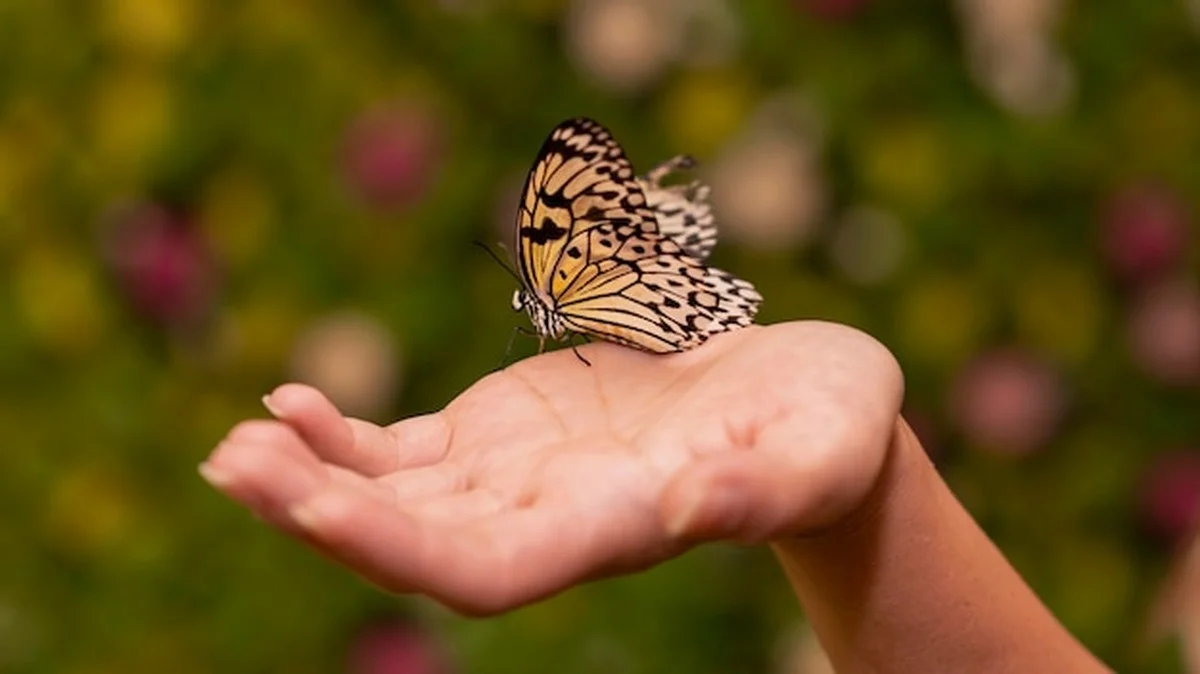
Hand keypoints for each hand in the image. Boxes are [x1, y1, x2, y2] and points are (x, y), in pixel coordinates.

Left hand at [201, 321, 902, 614]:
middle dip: (322, 512)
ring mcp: (518, 477)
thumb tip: (686, 513)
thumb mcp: (821, 446)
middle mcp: (550, 518)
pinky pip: (407, 451)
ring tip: (235, 446)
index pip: (490, 570)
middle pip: (417, 541)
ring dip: (311, 477)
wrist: (803, 407)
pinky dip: (345, 436)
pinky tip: (290, 403)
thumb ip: (763, 488)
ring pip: (396, 496)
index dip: (401, 547)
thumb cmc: (829, 428)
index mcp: (614, 529)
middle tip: (233, 466)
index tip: (317, 507)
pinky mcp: (506, 435)